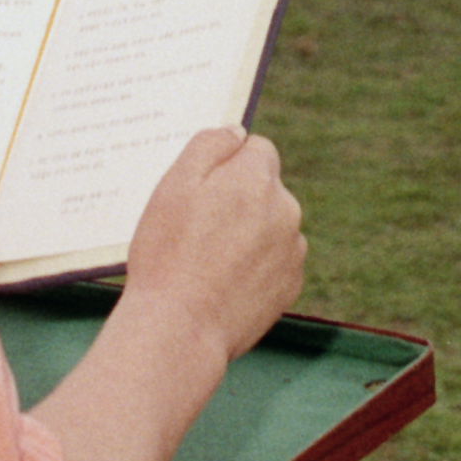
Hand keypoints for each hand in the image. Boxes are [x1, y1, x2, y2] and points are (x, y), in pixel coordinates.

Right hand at [122, 128, 305, 367]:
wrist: (180, 328)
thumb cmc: (168, 255)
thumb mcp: (173, 185)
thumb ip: (209, 146)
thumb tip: (237, 131)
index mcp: (256, 178)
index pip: (256, 149)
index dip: (227, 166)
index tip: (203, 190)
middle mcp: (285, 208)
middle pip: (265, 188)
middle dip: (239, 199)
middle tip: (198, 230)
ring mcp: (292, 249)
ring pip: (272, 225)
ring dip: (250, 233)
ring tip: (208, 261)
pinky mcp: (291, 284)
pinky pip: (275, 261)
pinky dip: (256, 267)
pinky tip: (224, 283)